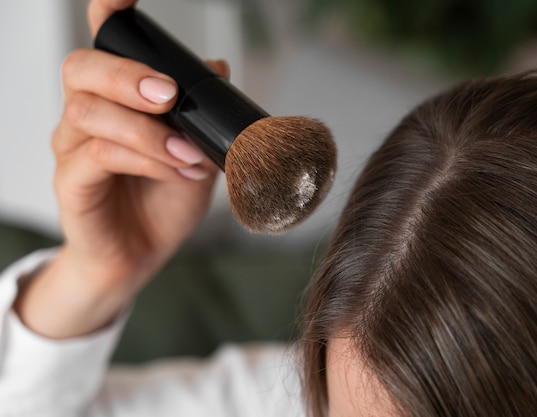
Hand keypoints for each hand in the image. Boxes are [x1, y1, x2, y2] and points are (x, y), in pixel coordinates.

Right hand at [13, 0, 229, 337]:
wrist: (142, 254)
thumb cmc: (164, 201)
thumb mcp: (195, 153)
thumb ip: (200, 114)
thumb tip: (219, 68)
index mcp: (115, 100)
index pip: (100, 43)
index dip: (108, 14)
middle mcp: (86, 116)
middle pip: (82, 68)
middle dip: (128, 75)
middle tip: (170, 96)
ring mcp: (73, 148)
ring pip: (90, 113)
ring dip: (148, 131)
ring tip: (189, 156)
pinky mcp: (71, 183)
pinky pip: (94, 157)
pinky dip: (142, 160)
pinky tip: (175, 172)